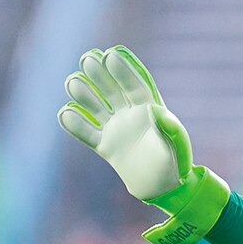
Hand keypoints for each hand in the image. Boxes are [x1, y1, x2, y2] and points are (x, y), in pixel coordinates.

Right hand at [58, 46, 229, 243]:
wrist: (164, 189)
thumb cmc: (176, 166)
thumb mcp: (178, 146)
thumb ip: (170, 128)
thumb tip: (157, 110)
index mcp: (150, 110)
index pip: (135, 85)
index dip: (124, 70)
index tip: (111, 54)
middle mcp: (131, 116)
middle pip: (112, 90)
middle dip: (100, 74)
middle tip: (87, 58)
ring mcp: (117, 130)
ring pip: (96, 107)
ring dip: (84, 94)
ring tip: (71, 81)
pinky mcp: (106, 147)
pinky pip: (87, 133)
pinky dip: (75, 125)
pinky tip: (64, 113)